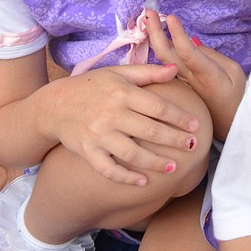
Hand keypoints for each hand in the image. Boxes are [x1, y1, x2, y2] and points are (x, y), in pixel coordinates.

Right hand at [50, 63, 200, 185]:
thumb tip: (176, 68)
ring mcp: (99, 135)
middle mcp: (112, 114)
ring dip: (154, 162)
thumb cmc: (92, 86)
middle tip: (192, 146)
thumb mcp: (119, 73)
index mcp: (122, 93)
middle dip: (173, 140)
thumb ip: (148, 72)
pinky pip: (108, 169)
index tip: (195, 125)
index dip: (178, 117)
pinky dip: (126, 177)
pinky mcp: (88, 152)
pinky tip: (142, 182)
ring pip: (132, 153)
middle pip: (149, 131)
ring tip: (173, 167)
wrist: (55, 105)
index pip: (157, 106)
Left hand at [144, 11, 245, 138]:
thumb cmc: (236, 97)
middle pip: (166, 55)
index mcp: (206, 74)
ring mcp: (181, 84)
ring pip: (162, 61)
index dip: (178, 35)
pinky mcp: (178, 88)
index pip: (188, 53)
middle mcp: (189, 79)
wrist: (231, 125)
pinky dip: (158, 50)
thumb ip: (213, 56)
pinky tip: (153, 39)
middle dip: (156, 31)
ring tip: (148, 20)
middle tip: (150, 12)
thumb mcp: (234, 72)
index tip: (171, 17)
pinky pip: (164, 69)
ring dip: (154, 39)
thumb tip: (193, 42)